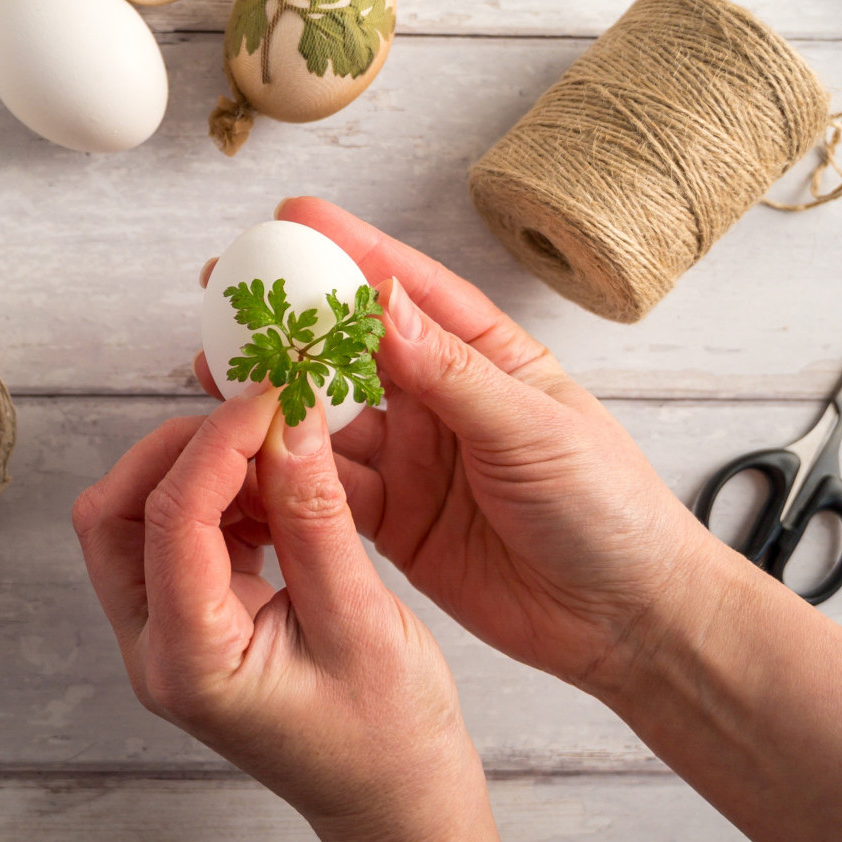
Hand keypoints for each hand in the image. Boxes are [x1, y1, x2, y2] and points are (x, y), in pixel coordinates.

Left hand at [70, 386, 485, 841]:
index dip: (216, 443)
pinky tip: (279, 485)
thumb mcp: (361, 621)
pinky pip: (180, 536)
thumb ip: (316, 517)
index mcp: (188, 662)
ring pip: (140, 519)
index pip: (169, 520)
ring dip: (201, 469)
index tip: (271, 393)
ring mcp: (166, 637)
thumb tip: (290, 421)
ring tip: (279, 446)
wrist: (396, 807)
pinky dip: (222, 496)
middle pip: (117, 515)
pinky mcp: (194, 621)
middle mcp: (156, 650)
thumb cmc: (388, 740)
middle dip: (180, 449)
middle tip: (258, 412)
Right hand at [194, 197, 721, 698]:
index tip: (294, 218)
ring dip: (275, 395)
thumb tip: (384, 300)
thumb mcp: (533, 429)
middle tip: (228, 291)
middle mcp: (442, 403)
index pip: (410, 291)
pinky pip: (325, 488)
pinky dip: (285, 471)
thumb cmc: (608, 510)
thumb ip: (451, 372)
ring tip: (216, 368)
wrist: (626, 623)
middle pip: (351, 349)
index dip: (352, 250)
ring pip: (326, 418)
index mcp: (488, 360)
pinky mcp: (393, 522)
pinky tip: (245, 450)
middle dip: (290, 318)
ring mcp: (413, 462)